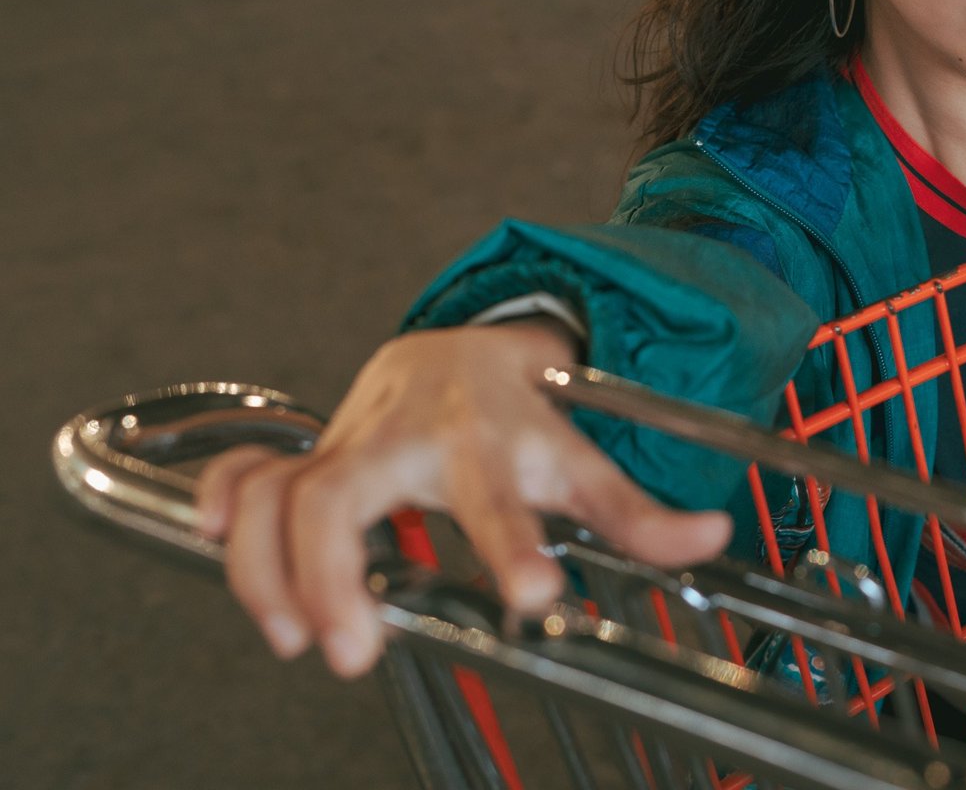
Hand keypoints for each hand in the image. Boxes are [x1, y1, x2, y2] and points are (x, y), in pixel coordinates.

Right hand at [194, 321, 732, 677]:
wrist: (464, 346)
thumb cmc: (525, 414)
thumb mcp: (583, 456)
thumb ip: (639, 511)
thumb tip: (713, 536)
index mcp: (491, 445)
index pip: (503, 495)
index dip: (517, 542)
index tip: (533, 592)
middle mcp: (412, 441)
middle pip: (345, 494)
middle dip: (334, 573)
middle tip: (350, 653)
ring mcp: (352, 444)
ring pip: (279, 490)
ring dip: (264, 566)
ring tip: (291, 637)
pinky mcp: (311, 450)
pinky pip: (246, 469)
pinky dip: (222, 503)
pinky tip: (218, 545)